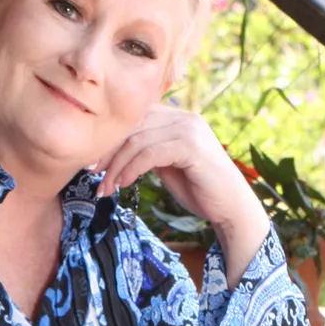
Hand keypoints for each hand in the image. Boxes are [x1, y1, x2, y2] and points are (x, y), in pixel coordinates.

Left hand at [95, 104, 270, 282]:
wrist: (231, 208)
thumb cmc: (198, 188)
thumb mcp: (167, 164)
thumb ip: (147, 150)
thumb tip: (113, 151)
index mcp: (176, 117)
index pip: (134, 119)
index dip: (110, 138)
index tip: (93, 162)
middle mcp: (184, 117)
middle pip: (133, 126)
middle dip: (108, 152)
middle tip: (93, 174)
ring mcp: (189, 129)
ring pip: (137, 140)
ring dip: (116, 166)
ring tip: (106, 187)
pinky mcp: (192, 147)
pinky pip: (150, 153)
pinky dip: (131, 169)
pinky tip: (124, 184)